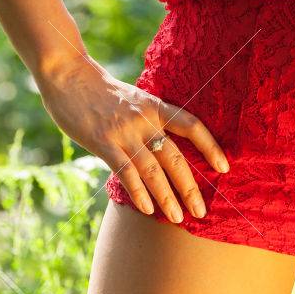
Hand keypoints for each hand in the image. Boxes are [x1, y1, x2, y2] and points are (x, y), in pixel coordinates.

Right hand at [37, 52, 230, 222]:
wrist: (69, 75)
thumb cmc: (102, 92)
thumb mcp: (134, 99)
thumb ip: (149, 120)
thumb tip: (164, 147)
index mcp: (156, 105)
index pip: (192, 125)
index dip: (210, 146)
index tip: (224, 167)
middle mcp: (145, 118)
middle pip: (175, 157)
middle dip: (189, 187)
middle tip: (201, 212)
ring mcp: (124, 131)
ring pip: (153, 170)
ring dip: (167, 197)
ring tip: (178, 218)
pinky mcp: (103, 142)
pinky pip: (125, 172)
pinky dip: (138, 193)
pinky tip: (147, 210)